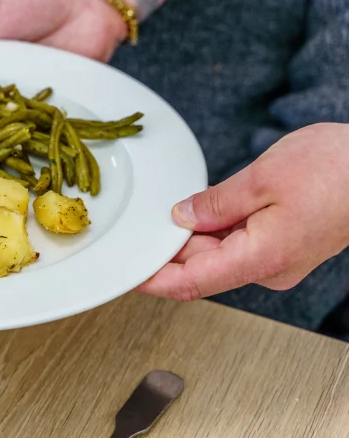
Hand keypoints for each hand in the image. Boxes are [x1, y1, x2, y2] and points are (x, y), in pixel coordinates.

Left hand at [138, 123, 348, 301]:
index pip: (190, 283)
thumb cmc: (338, 170)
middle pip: (200, 267)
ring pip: (217, 255)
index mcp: (260, 258)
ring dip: (192, 237)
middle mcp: (268, 269)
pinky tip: (205, 210)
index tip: (125, 276)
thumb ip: (215, 203)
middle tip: (142, 226)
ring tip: (176, 210)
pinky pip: (237, 245)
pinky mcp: (282, 246)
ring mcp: (277, 260)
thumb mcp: (262, 177)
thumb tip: (180, 218)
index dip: (152, 281)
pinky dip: (214, 230)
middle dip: (168, 249)